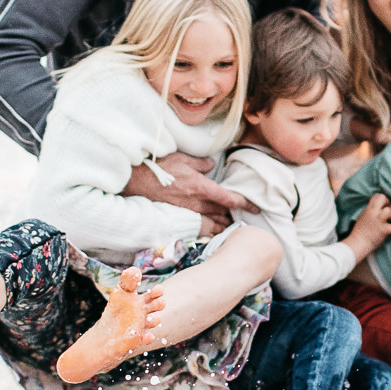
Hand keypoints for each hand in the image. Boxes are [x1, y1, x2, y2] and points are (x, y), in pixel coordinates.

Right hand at [124, 153, 254, 235]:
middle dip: (234, 216)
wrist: (135, 183)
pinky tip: (211, 230)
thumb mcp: (181, 159)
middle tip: (246, 217)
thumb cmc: (157, 169)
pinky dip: (207, 229)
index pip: (228, 198)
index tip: (255, 208)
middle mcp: (196, 204)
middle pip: (222, 214)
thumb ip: (200, 164)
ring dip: (222, 224)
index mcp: (200, 187)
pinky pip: (197, 227)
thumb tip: (211, 165)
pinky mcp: (178, 218)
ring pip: (211, 222)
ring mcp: (187, 213)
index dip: (244, 203)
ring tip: (231, 225)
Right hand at [347, 193, 390, 256]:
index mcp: (368, 209)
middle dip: (389, 204)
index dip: (384, 200)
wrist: (357, 244)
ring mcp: (378, 221)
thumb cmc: (360, 232)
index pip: (378, 195)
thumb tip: (384, 207)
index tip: (384, 207)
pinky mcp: (383, 230)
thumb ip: (372, 211)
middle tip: (390, 213)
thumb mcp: (364, 216)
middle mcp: (372, 212)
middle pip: (383, 198)